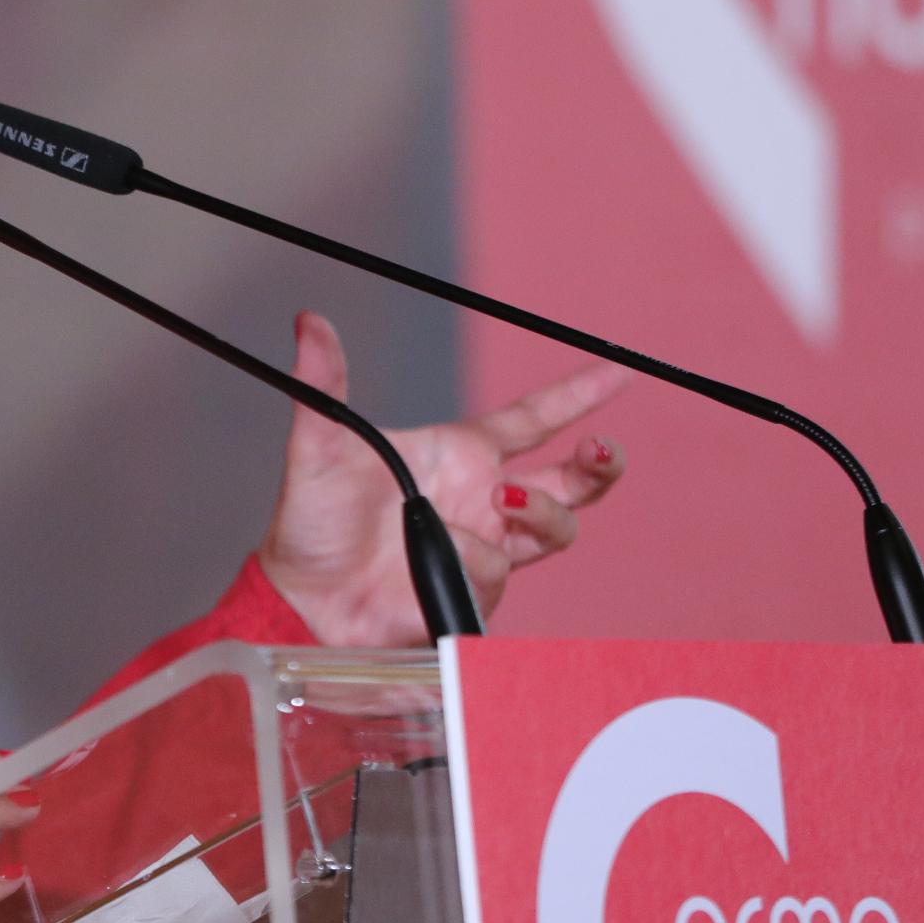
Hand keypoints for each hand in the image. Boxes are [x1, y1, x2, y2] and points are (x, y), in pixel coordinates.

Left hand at [257, 312, 626, 646]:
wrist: (304, 601)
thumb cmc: (311, 525)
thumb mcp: (318, 447)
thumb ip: (323, 383)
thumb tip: (310, 321)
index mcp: (459, 456)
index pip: (534, 418)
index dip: (579, 394)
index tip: (619, 369)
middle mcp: (483, 500)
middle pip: (573, 483)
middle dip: (600, 465)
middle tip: (598, 448)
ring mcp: (487, 549)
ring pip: (556, 527)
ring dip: (538, 510)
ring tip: (500, 497)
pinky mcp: (479, 593)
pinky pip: (501, 569)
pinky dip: (476, 557)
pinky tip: (439, 554)